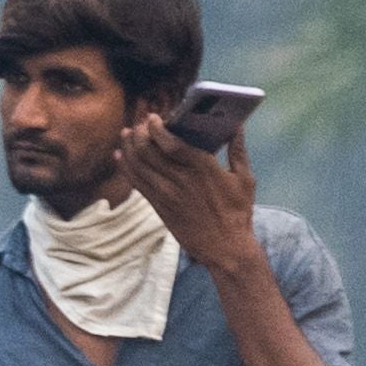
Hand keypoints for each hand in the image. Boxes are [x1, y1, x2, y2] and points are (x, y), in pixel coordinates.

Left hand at [117, 110, 264, 283]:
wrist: (225, 247)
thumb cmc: (238, 211)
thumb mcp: (245, 179)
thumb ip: (238, 150)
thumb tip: (237, 125)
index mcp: (203, 169)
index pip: (171, 144)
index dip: (157, 129)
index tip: (152, 117)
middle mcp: (181, 181)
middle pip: (149, 152)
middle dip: (139, 134)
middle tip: (138, 124)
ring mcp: (167, 196)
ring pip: (139, 167)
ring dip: (128, 148)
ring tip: (125, 134)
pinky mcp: (159, 208)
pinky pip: (137, 184)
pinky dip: (126, 168)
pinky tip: (120, 156)